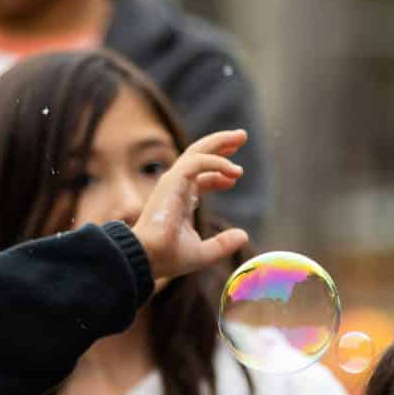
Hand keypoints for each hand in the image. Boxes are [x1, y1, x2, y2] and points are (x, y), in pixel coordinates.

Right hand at [133, 134, 251, 284]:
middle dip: (220, 145)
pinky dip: (217, 162)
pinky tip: (234, 171)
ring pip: (197, 151)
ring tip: (241, 136)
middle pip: (199, 156)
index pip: (200, 177)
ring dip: (220, 141)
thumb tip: (244, 236)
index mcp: (180, 199)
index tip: (236, 175)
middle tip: (241, 136)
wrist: (149, 258)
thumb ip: (223, 244)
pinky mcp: (172, 181)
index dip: (219, 173)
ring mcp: (173, 182)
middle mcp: (176, 187)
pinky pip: (197, 162)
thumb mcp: (203, 253)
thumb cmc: (168, 257)